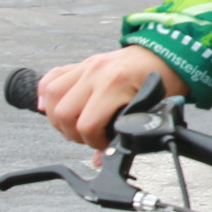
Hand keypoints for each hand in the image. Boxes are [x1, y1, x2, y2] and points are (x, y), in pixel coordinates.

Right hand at [36, 47, 181, 149]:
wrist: (166, 52)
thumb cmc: (163, 79)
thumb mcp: (151, 109)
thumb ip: (126, 133)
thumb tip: (101, 159)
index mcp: (116, 84)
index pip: (88, 124)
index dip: (94, 142)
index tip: (105, 144)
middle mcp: (96, 72)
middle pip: (64, 112)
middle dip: (73, 134)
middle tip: (89, 137)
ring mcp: (87, 66)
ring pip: (53, 95)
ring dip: (57, 117)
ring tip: (73, 127)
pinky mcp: (81, 64)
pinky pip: (52, 78)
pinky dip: (46, 94)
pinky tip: (50, 108)